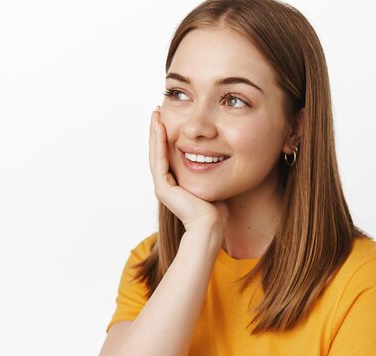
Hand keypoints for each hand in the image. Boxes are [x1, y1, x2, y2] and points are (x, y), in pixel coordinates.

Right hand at [149, 106, 227, 234]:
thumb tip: (220, 154)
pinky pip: (160, 160)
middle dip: (158, 130)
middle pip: (158, 151)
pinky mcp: (163, 188)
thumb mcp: (213, 180)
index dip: (167, 135)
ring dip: (155, 133)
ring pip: (156, 153)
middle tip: (157, 111)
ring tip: (156, 114)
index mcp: (175, 182)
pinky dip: (159, 143)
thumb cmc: (217, 208)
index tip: (169, 117)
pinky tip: (161, 128)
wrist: (212, 225)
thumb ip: (210, 168)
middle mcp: (166, 183)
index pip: (168, 153)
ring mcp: (162, 186)